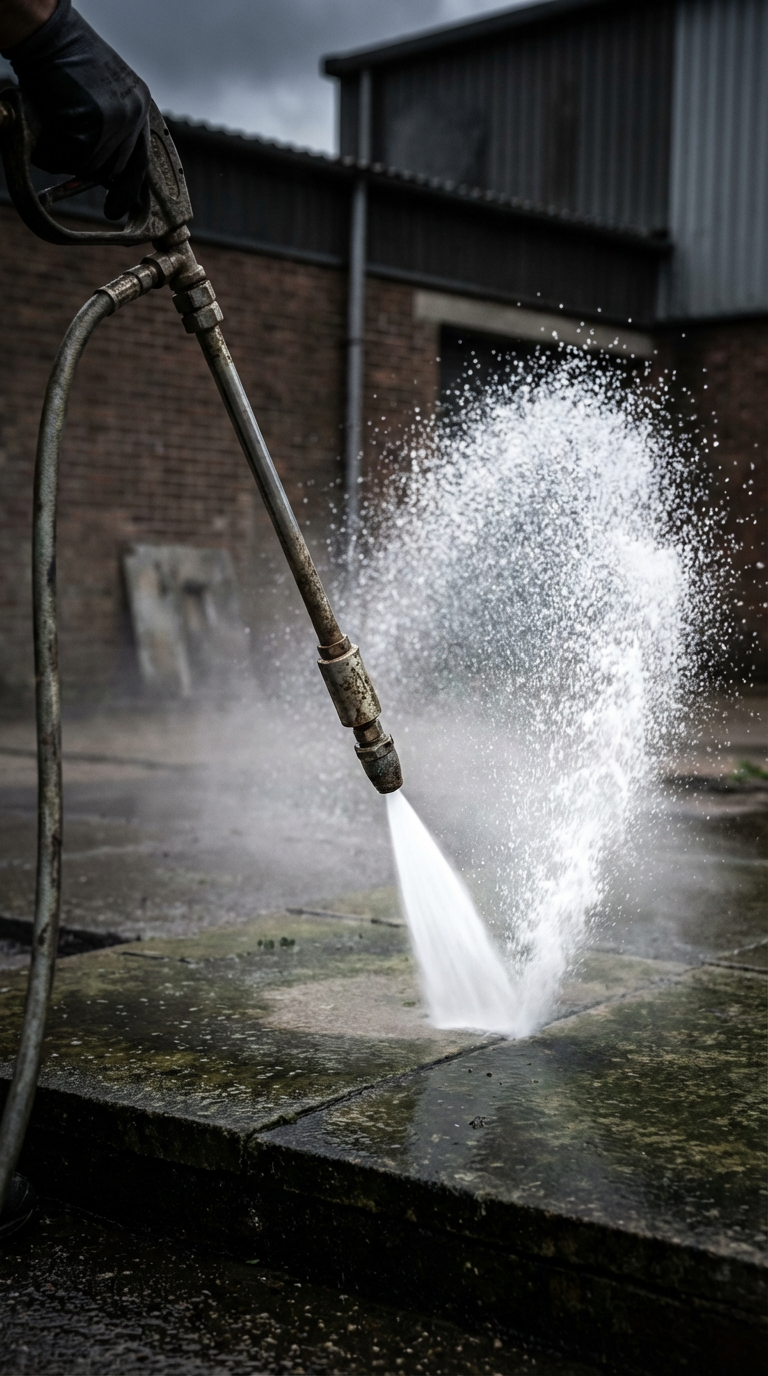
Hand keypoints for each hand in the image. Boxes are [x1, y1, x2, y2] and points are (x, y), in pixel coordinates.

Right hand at [1, 0, 150, 219]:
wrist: (49, 35)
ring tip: (53, 131)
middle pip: (115, 169)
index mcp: (140, 104)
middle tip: (68, 158)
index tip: (119, 209)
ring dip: (67, 158)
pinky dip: (54, 154)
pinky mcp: (93, 127)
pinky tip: (48, 131)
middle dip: (89, 170)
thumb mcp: (102, 91)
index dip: (129, 187)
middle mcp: (134, 115)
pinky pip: (72, 160)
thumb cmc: (66, 61)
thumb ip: (111, 125)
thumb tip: (106, 171)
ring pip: (91, 167)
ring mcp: (116, 122)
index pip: (142, 159)